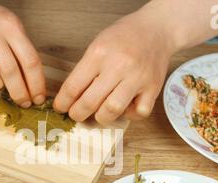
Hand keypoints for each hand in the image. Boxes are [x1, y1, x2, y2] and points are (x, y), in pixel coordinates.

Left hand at [53, 9, 174, 123]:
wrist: (156, 29)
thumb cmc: (124, 37)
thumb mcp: (97, 45)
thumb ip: (85, 70)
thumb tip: (71, 97)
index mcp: (99, 54)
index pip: (73, 86)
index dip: (63, 102)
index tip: (61, 107)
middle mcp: (118, 66)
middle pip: (90, 102)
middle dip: (78, 114)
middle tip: (76, 114)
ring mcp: (137, 78)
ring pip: (113, 110)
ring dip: (101, 118)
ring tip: (98, 114)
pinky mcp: (153, 87)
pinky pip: (139, 112)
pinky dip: (130, 115)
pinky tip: (125, 107)